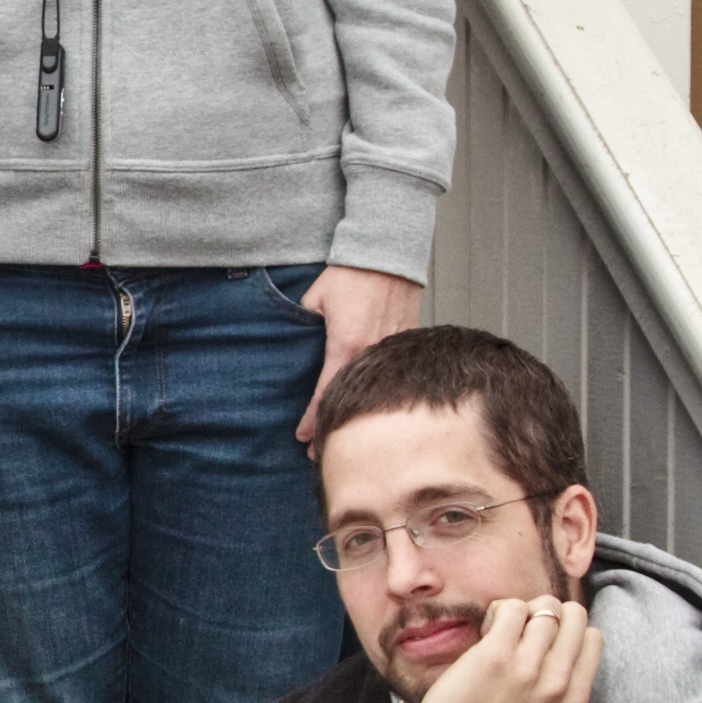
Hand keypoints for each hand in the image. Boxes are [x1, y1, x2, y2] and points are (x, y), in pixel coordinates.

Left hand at [294, 265, 427, 441]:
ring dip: (360, 411)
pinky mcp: (406, 341)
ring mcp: (393, 347)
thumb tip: (295, 343)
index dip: (314, 418)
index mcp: (345, 344)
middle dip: (335, 423)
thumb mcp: (313, 298)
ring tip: (348, 433)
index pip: (326, 391)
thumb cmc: (350, 272)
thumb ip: (303, 325)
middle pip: (352, 399)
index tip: (304, 438)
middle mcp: (371, 350)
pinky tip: (375, 405)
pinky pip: (393, 373)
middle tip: (320, 450)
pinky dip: (382, 391)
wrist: (386, 252)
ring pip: (374, 390)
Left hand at [405, 591, 601, 702]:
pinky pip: (511, 607)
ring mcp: (529, 666)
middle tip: (521, 633)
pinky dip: (498, 611)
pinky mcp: (496, 654)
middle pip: (574, 614)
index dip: (566, 630)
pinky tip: (485, 632)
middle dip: (547, 614)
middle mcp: (559, 680)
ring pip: (544, 607)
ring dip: (519, 612)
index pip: (592, 637)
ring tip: (499, 634)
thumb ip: (559, 679)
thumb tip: (554, 630)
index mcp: (575, 697)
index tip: (542, 643)